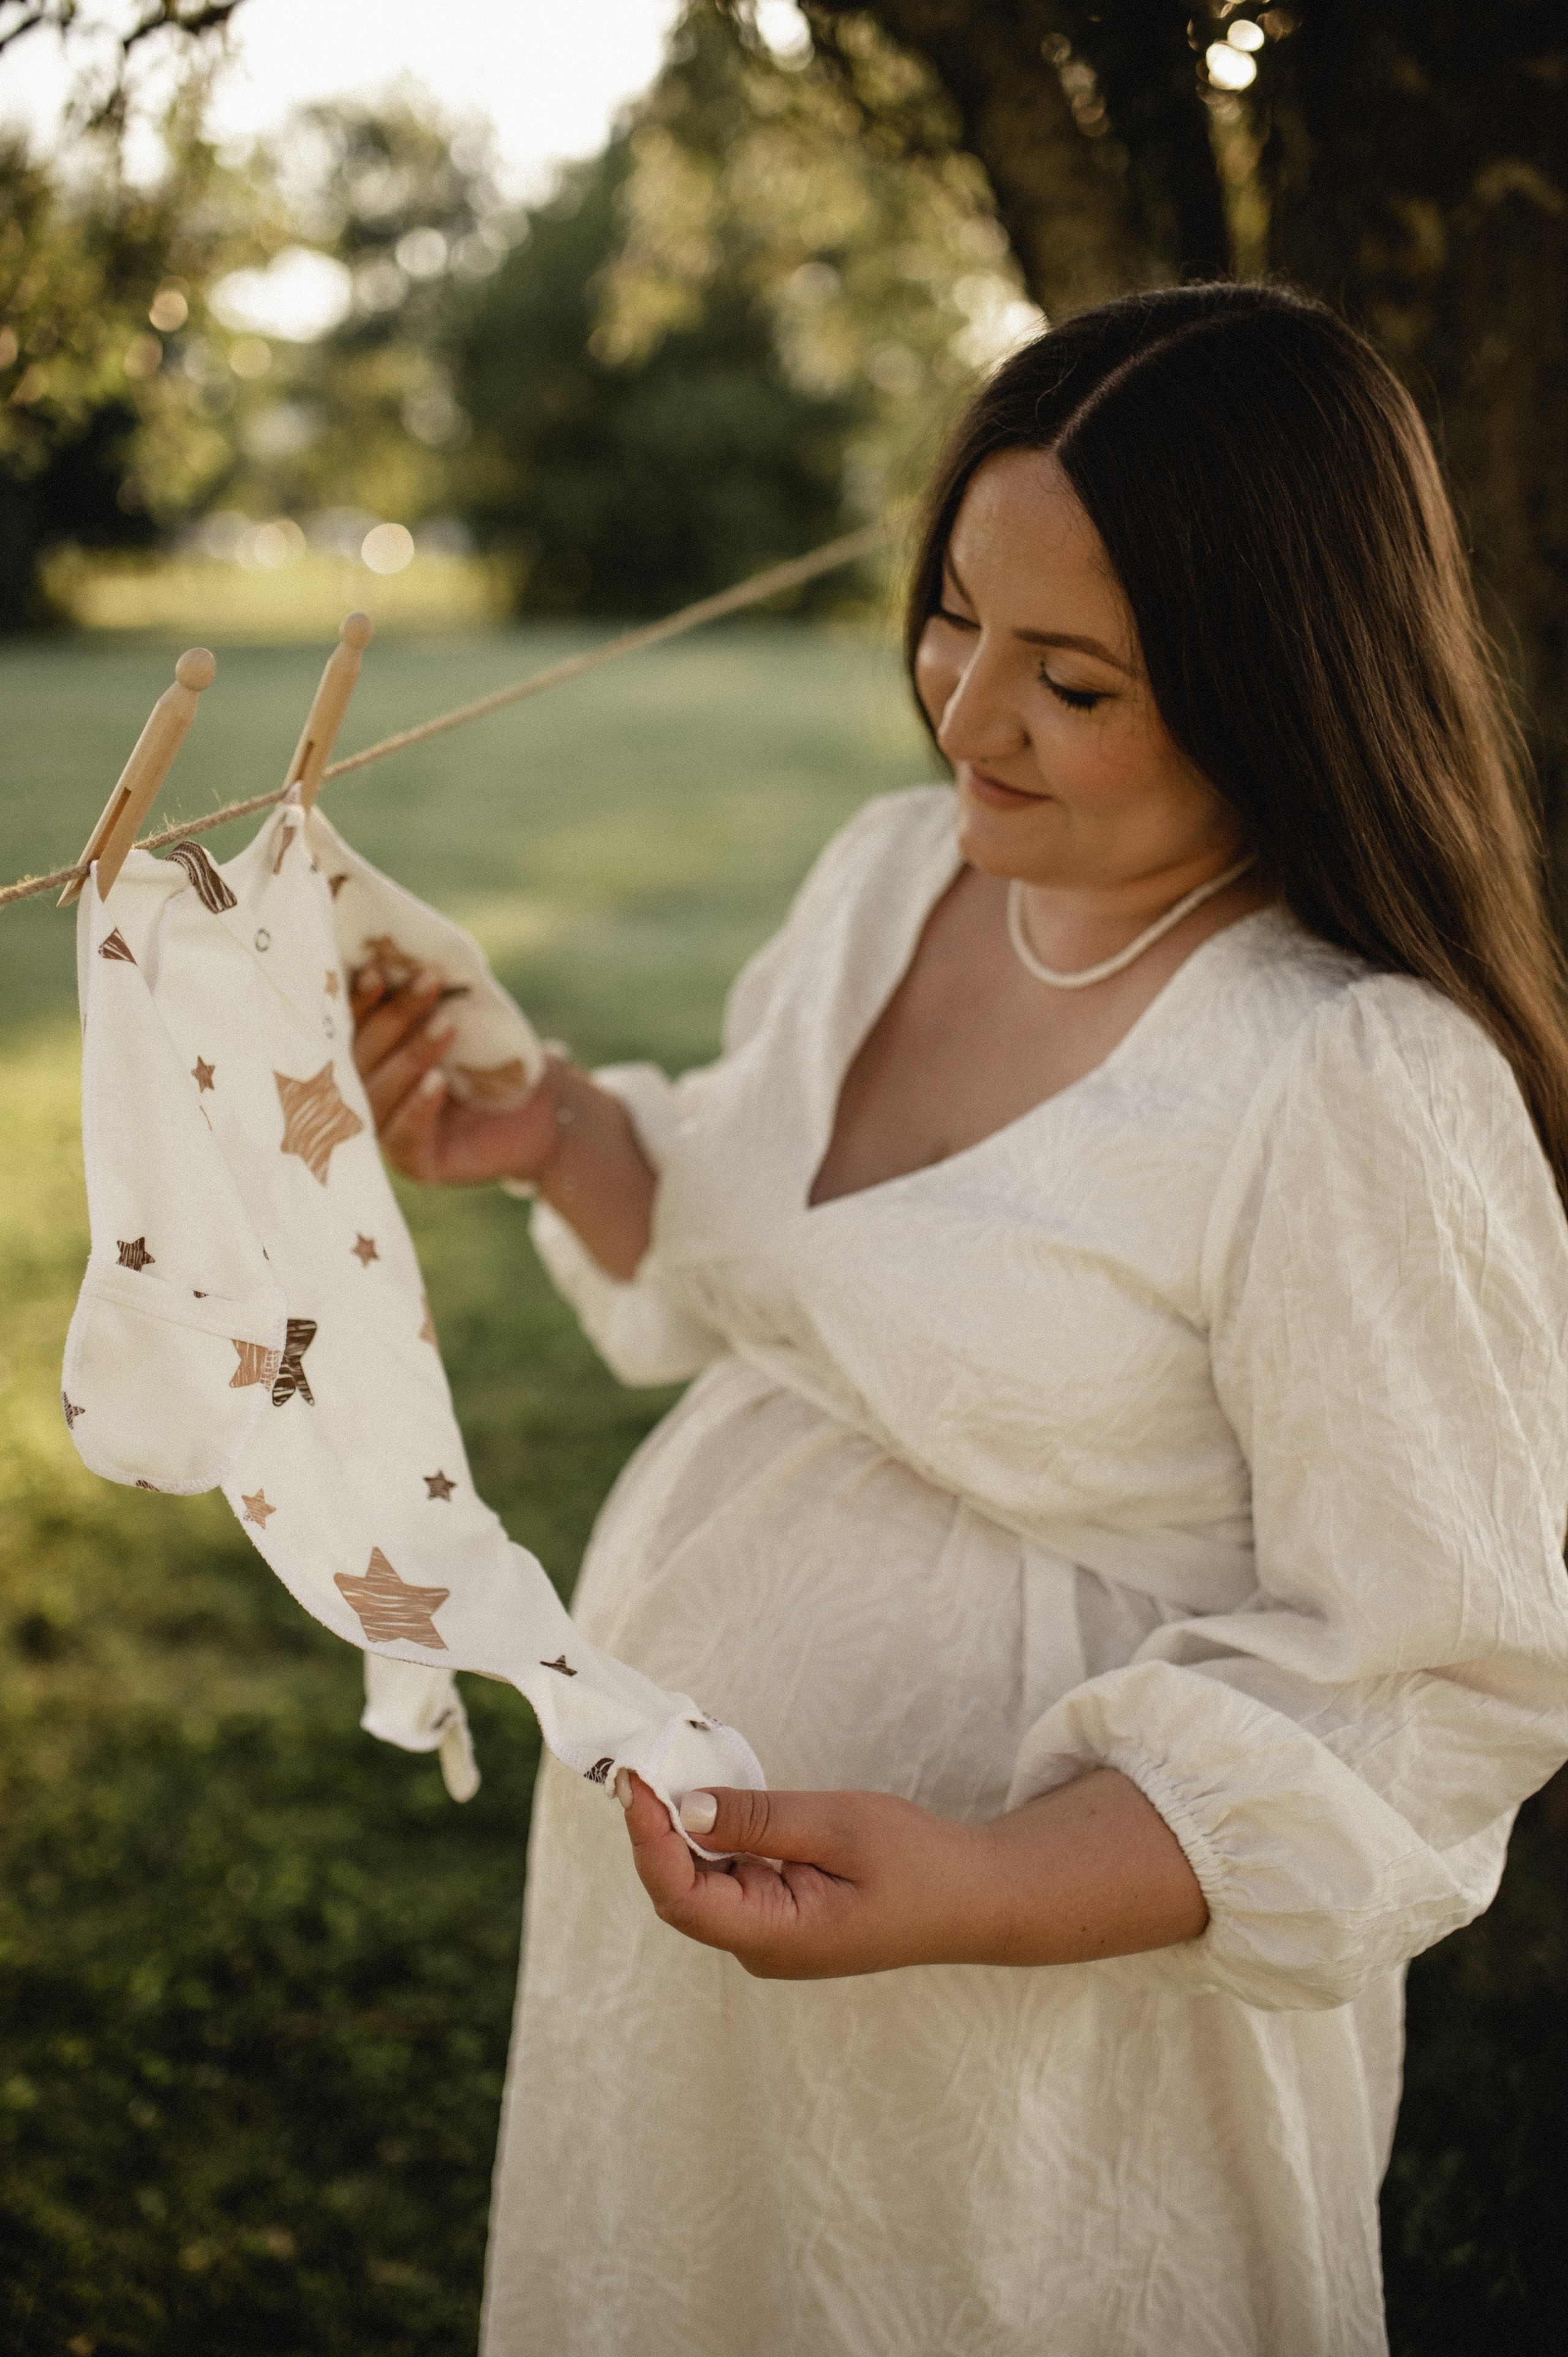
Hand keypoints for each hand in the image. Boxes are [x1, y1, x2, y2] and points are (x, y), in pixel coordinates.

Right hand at [350, 964, 561, 1186]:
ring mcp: (391, 1134)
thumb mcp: (471, 1026)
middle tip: (429, 981)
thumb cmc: (503, 1064)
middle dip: (395, 1016)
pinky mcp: (417, 1165)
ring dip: (412, 1055)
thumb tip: (418, 952)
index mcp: (377, 1062)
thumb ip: (440, 1000)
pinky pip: (404, 1137)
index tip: (376, 971)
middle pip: (364, 1058)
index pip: (355, 1031)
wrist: (550, 1116)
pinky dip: (419, 1107)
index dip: (360, 1003)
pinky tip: (438, 1082)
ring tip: (446, 1025)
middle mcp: (374, 1098)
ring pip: (380, 1094)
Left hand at [618, 1767, 1208, 1979]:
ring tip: (663, 1767)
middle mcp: (761, 1947)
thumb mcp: (840, 1826)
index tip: (634, 1781)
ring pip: (699, 1883)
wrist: (975, 1896)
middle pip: (680, 1891)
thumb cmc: (919, 1862)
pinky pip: (728, 1876)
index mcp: (775, 1938)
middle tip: (639, 1761)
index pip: (681, 1897)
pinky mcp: (781, 1915)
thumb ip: (760, 1820)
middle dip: (653, 1829)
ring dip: (677, 1829)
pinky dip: (710, 1834)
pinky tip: (705, 1792)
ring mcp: (770, 1935)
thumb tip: (684, 1809)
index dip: (646, 1840)